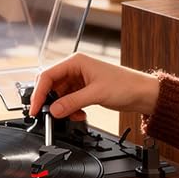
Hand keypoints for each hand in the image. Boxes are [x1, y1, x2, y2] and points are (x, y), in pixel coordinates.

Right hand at [29, 53, 159, 120]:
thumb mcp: (96, 94)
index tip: (35, 108)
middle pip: (51, 85)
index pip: (47, 75)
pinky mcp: (83, 89)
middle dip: (50, 101)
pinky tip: (80, 113)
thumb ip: (72, 102)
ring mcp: (78, 79)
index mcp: (75, 62)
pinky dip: (71, 109)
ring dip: (63, 108)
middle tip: (49, 115)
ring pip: (59, 95)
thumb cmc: (125, 85)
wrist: (143, 93)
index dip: (39, 93)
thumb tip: (53, 110)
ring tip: (73, 115)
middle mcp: (74, 69)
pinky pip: (68, 100)